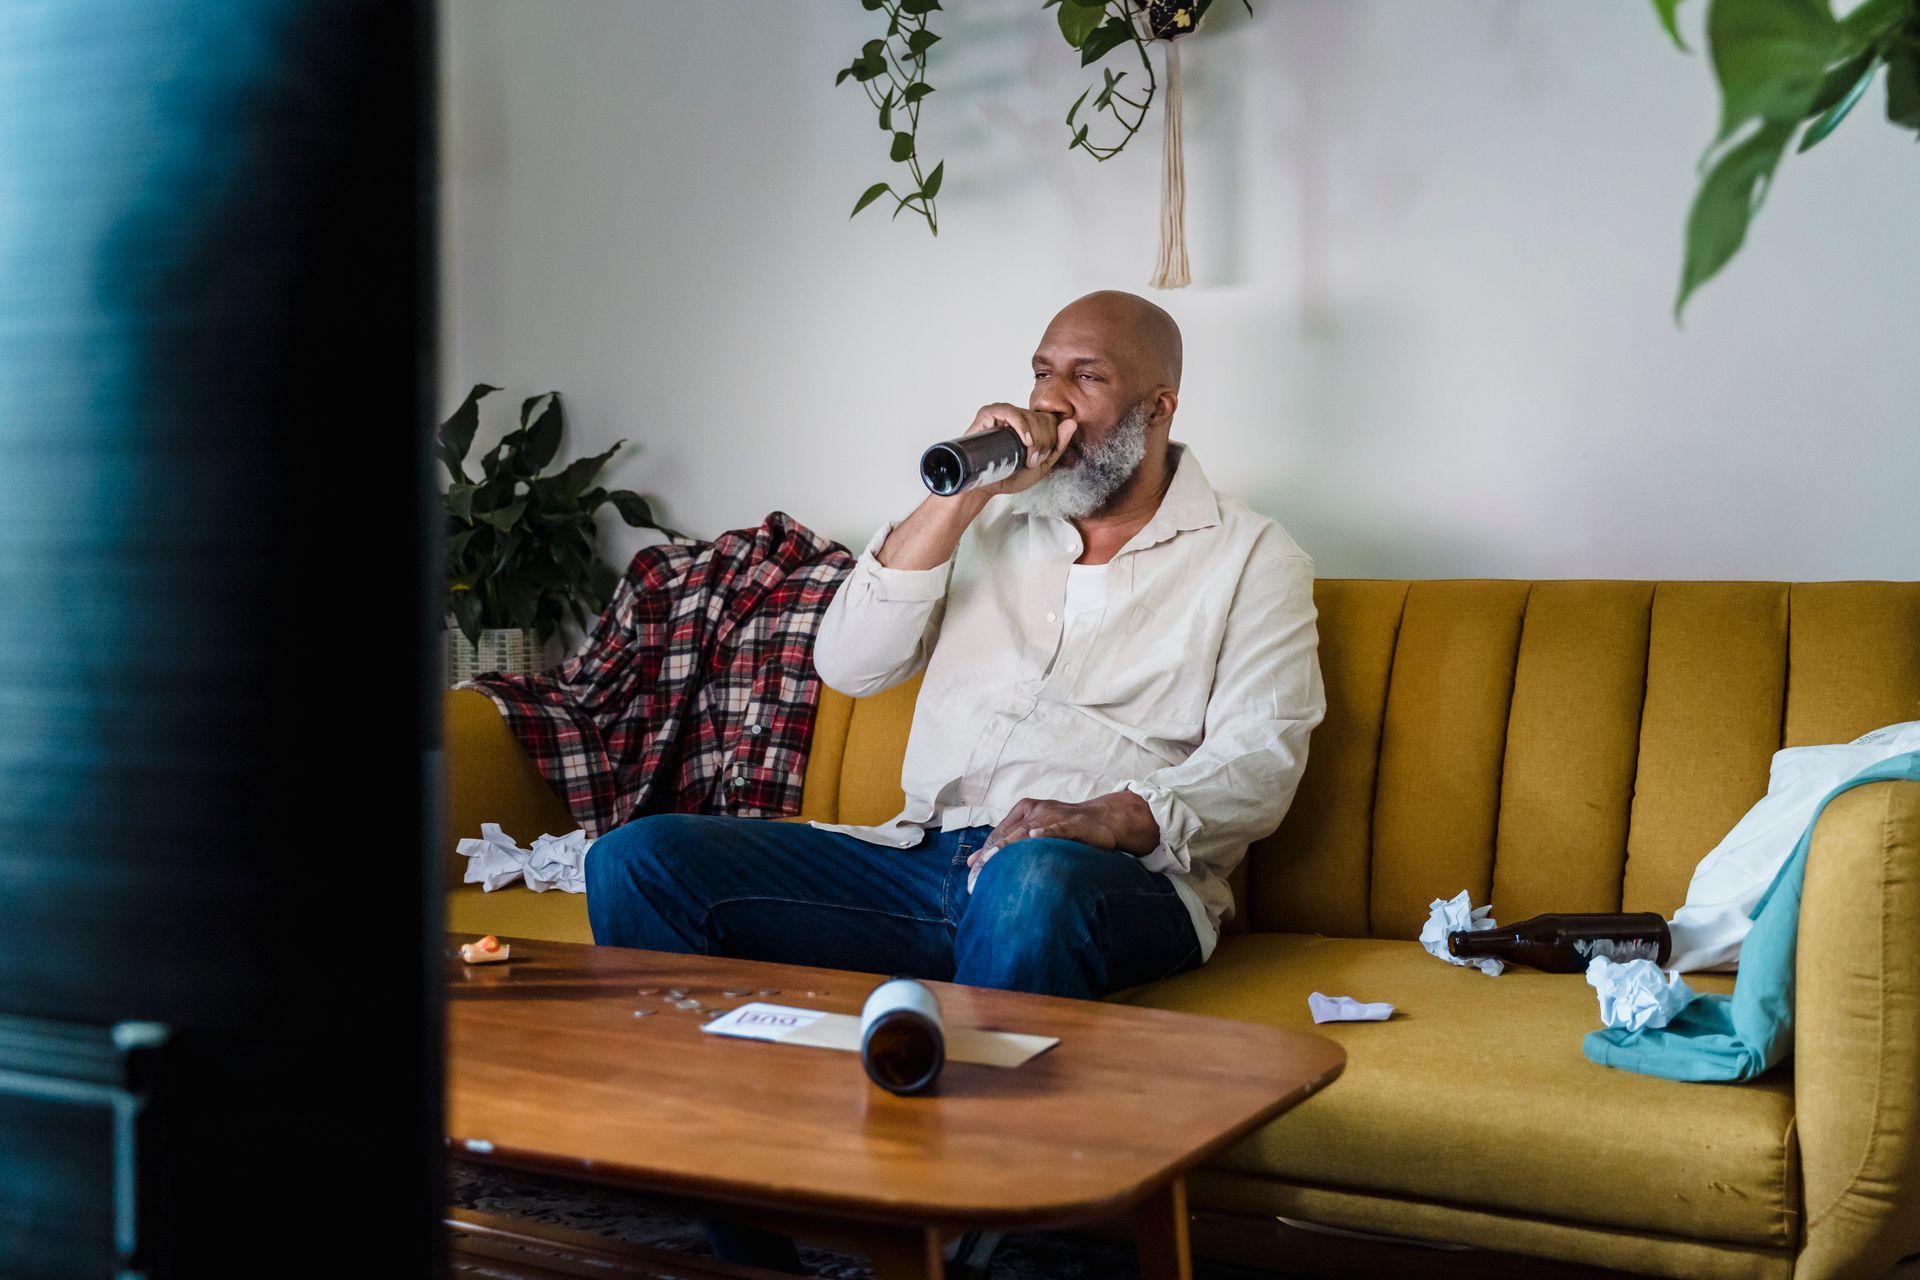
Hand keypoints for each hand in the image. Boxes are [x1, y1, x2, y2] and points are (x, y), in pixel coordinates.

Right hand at [962, 403, 1078, 497]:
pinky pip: (1010, 410)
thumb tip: (1072, 423)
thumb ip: (1058, 446)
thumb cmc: (1008, 477)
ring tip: (1028, 457)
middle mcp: (1017, 417)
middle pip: (1042, 418)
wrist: (984, 488)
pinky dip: (1021, 425)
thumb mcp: (1041, 465)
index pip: (1051, 421)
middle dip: (1044, 441)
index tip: (1041, 459)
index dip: (1052, 439)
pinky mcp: (988, 413)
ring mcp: (1002, 414)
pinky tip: (1025, 440)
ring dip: (1034, 437)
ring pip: (1029, 415)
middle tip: (1033, 461)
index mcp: (1029, 426)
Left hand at [966, 791, 1159, 874]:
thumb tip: (975, 862)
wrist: (1104, 819)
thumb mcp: (1038, 832)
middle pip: (1009, 833)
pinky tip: (1035, 837)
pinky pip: (1056, 828)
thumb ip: (1011, 843)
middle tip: (979, 871)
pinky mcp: (1071, 822)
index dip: (986, 852)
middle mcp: (1035, 810)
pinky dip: (1046, 832)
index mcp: (1024, 810)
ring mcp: (1053, 815)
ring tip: (995, 859)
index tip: (974, 871)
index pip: (999, 833)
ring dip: (1011, 846)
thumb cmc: (1068, 828)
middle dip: (993, 853)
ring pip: (1027, 831)